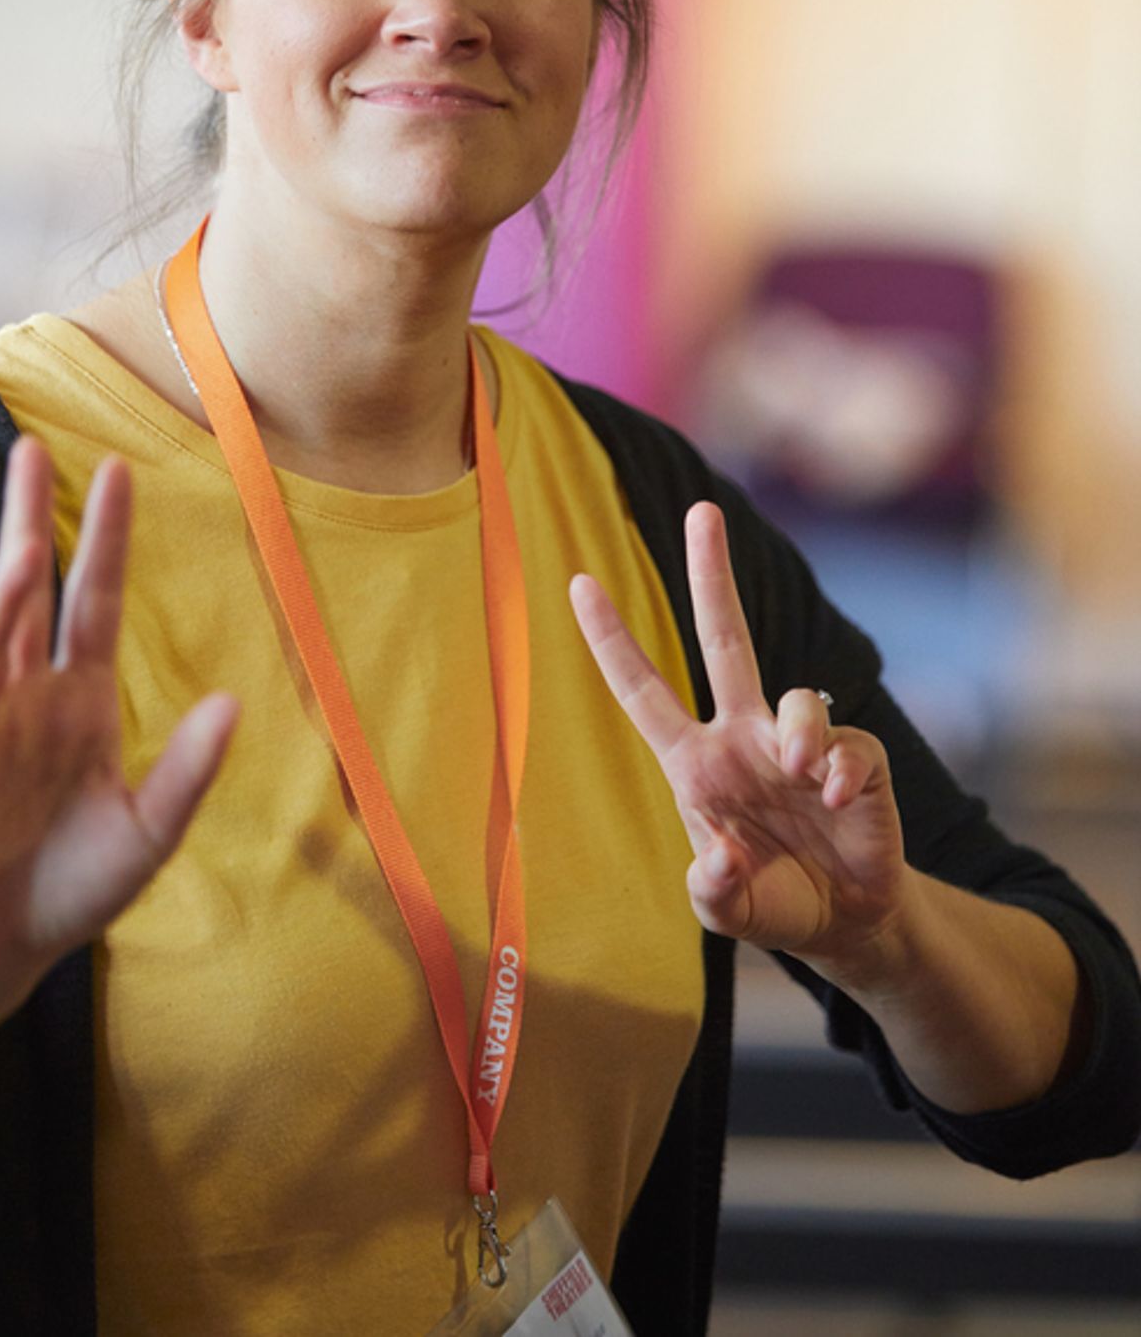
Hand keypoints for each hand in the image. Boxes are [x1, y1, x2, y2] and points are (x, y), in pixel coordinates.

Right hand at [0, 438, 237, 1011]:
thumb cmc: (76, 884)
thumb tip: (235, 703)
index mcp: (81, 699)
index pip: (93, 599)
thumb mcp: (150, 833)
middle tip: (29, 449)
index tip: (118, 467)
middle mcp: (26, 699)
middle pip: (25, 595)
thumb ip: (187, 773)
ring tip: (21, 555)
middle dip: (26, 523)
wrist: (4, 954)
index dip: (105, 538)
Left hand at [570, 502, 904, 964]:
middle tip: (702, 510)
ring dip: (801, 736)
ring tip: (805, 781)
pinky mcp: (854, 760)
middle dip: (711, 574)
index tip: (579, 582)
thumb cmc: (769, 901)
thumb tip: (719, 859)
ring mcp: (798, 743)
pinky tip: (837, 801)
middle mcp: (743, 736)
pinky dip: (840, 770)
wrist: (844, 923)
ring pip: (797, 698)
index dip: (612, 640)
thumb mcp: (725, 909)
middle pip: (725, 638)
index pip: (644, 690)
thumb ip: (711, 891)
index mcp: (695, 761)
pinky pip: (846, 743)